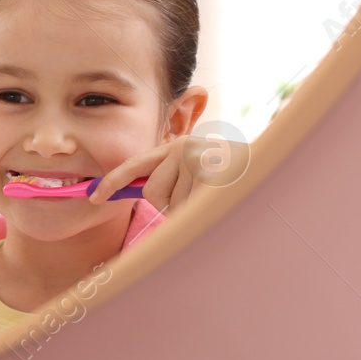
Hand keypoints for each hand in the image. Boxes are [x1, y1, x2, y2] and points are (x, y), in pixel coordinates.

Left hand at [87, 134, 244, 211]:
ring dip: (188, 209)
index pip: (135, 165)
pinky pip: (189, 207)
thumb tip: (129, 192)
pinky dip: (201, 212)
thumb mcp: (193, 174)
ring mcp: (199, 158)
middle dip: (169, 204)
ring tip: (211, 195)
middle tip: (197, 195)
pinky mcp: (212, 173)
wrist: (268, 171)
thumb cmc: (226, 179)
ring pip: (172, 203)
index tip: (93, 197)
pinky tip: (218, 198)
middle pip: (152, 192)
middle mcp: (184, 147)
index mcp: (175, 147)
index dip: (112, 182)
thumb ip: (166, 179)